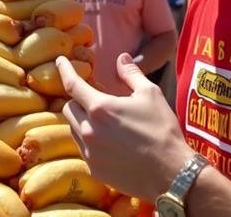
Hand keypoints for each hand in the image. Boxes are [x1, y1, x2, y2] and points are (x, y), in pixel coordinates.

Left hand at [56, 52, 191, 199]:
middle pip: (69, 109)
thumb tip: (121, 57)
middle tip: (94, 100)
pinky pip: (83, 150)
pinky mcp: (94, 169)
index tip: (59, 61)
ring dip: (83, 121)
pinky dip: (90, 142)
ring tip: (103, 122)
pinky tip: (109, 143)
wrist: (171, 174)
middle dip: (77, 100)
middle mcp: (89, 130)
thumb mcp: (151, 94)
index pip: (72, 85)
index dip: (64, 70)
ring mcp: (89, 152)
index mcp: (100, 108)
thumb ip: (131, 74)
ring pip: (74, 130)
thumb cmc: (162, 130)